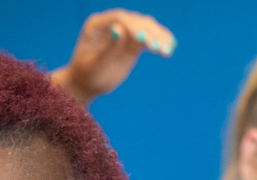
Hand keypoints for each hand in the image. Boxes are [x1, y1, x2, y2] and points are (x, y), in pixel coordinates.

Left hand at [52, 9, 173, 103]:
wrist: (87, 83)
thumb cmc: (88, 75)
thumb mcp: (97, 65)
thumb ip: (109, 48)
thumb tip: (119, 29)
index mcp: (96, 24)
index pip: (119, 19)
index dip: (133, 27)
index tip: (145, 40)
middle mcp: (111, 22)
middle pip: (135, 21)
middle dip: (150, 33)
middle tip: (160, 47)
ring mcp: (123, 30)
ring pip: (145, 27)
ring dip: (159, 36)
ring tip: (169, 49)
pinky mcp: (133, 40)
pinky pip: (148, 37)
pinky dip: (159, 42)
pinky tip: (169, 48)